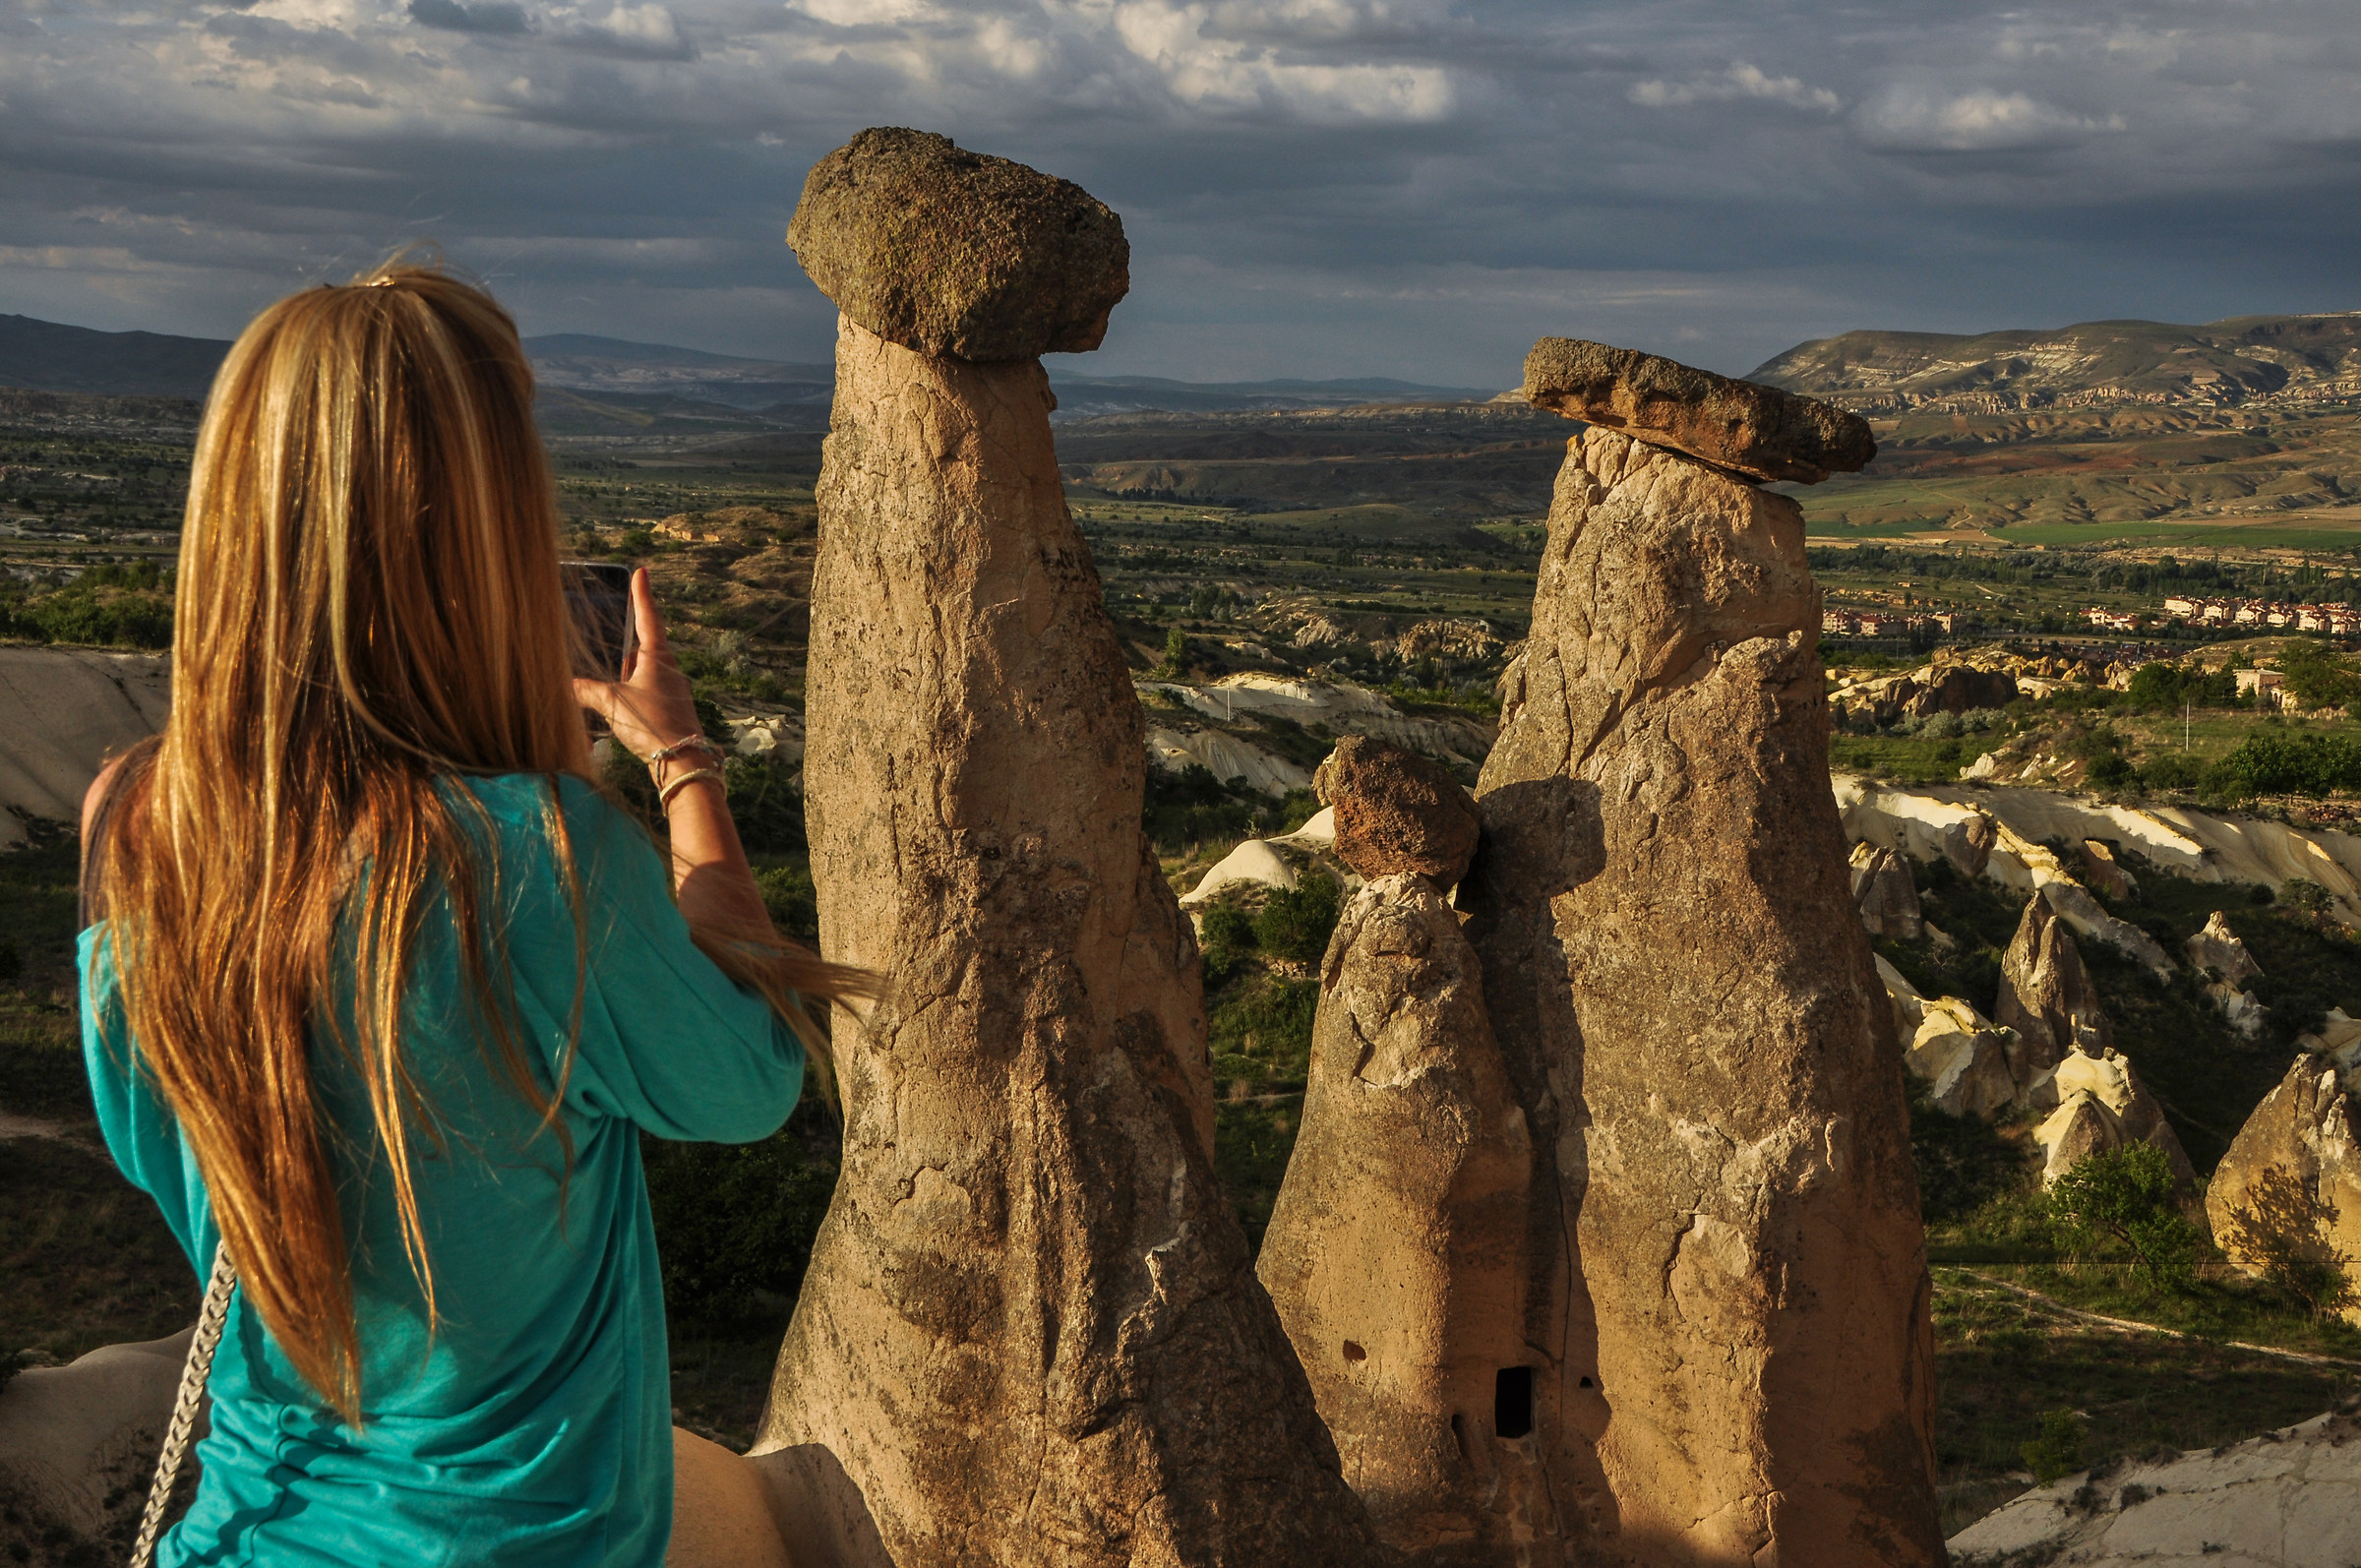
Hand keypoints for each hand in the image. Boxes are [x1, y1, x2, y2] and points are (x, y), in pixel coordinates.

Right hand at [572, 568, 710, 769]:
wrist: (682, 761)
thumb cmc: (652, 724)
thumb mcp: (612, 703)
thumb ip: (587, 691)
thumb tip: (568, 685)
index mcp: (658, 658)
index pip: (648, 618)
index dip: (642, 595)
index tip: (643, 571)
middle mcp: (669, 670)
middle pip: (643, 650)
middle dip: (627, 650)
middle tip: (614, 647)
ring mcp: (672, 691)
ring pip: (643, 675)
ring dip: (627, 679)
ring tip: (611, 692)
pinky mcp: (671, 711)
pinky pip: (646, 696)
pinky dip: (631, 699)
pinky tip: (620, 713)